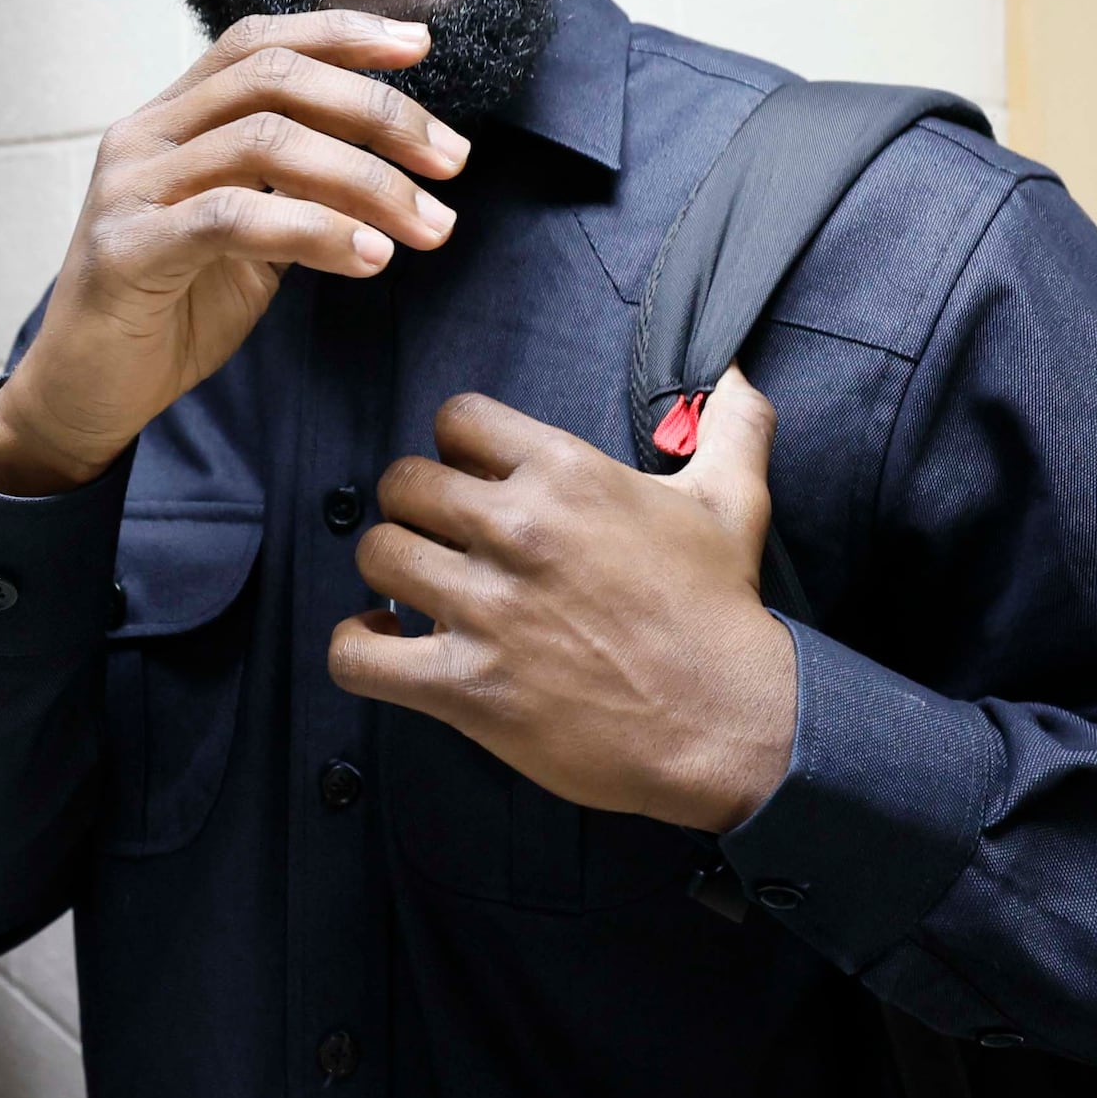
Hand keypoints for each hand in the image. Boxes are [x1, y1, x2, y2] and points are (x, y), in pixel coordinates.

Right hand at [0, 13, 470, 496]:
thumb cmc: (170, 310)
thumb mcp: (249, 235)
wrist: (83, 396)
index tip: (419, 45)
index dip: (340, 33)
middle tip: (453, 161)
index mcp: (172, 119)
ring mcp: (130, 189)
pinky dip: (315, 229)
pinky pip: (234, 218)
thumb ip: (297, 186)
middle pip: (275, 79)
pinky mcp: (126, 250)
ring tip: (431, 226)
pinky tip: (370, 256)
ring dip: (367, 179)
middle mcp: (145, 137)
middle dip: (379, 113)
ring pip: (265, 141)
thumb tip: (390, 159)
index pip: (258, 43)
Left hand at [329, 368, 795, 833]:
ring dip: (391, 570)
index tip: (476, 481)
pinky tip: (383, 641)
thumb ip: (733, 426)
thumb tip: (740, 372)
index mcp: (567, 474)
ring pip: (377, 554)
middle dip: (417, 509)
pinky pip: (358, 655)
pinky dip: (357, 648)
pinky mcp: (465, 685)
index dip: (458, 449)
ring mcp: (486, 608)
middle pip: (403, 483)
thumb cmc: (722, 613)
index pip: (457, 420)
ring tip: (419, 588)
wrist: (729, 725)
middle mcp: (518, 530)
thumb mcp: (733, 503)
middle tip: (444, 539)